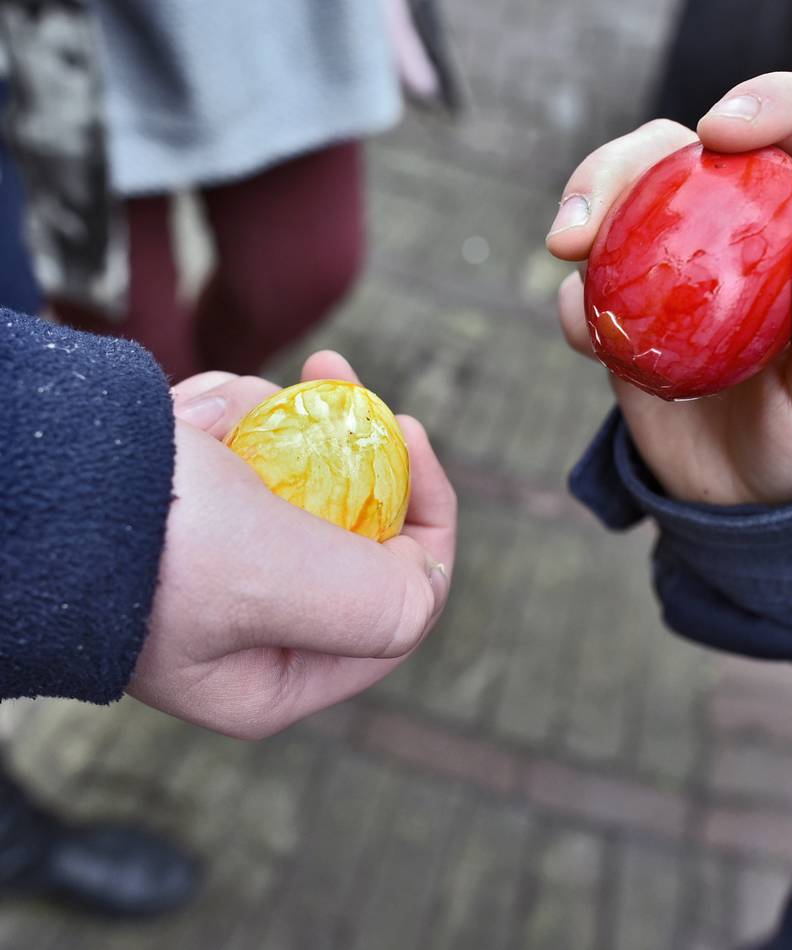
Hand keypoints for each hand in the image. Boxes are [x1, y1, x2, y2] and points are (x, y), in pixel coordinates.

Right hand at [128, 352, 456, 738]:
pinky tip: (183, 417)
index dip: (423, 512)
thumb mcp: (271, 583)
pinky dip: (219, 419)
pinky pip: (240, 455)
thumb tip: (426, 588)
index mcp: (280, 676)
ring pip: (293, 476)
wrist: (17, 480)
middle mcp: (255, 628)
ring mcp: (221, 568)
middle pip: (351, 528)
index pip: (402, 600)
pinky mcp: (189, 517)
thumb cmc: (140, 544)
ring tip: (207, 414)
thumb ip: (372, 603)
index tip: (408, 433)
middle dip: (342, 445)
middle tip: (328, 372)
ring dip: (263, 426)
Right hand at [548, 73, 791, 505]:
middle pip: (673, 154)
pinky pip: (587, 294)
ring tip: (567, 248)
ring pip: (617, 208)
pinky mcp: (628, 320)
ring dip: (582, 213)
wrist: (758, 494)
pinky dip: (573, 306)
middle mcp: (731, 232)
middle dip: (621, 163)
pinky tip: (584, 335)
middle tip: (588, 218)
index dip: (768, 103)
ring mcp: (669, 274)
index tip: (721, 132)